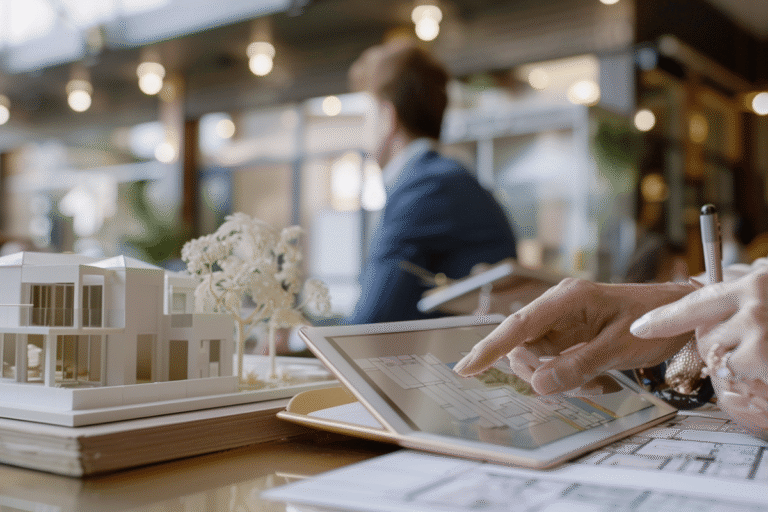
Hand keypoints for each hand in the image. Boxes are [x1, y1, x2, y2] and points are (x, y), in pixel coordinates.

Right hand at [453, 278, 694, 394]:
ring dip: (558, 378)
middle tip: (572, 388)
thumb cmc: (652, 322)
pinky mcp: (569, 333)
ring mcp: (562, 321)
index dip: (490, 348)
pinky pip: (553, 360)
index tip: (466, 368)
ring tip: (597, 384)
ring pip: (537, 357)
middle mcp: (557, 306)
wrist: (678, 312)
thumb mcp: (618, 347)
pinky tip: (597, 381)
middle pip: (523, 345)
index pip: (518, 325)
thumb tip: (536, 384)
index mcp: (566, 298)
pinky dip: (569, 377)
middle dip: (539, 372)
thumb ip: (576, 365)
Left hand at [631, 267, 767, 436]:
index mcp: (752, 283)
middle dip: (719, 344)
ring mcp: (758, 329)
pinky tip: (767, 364)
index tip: (638, 329)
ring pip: (719, 357)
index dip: (664, 318)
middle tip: (753, 342)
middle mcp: (752, 301)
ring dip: (738, 362)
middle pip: (704, 334)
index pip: (695, 301)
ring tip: (766, 352)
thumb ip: (743, 297)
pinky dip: (752, 375)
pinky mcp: (762, 356)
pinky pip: (737, 374)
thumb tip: (706, 308)